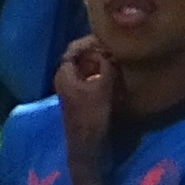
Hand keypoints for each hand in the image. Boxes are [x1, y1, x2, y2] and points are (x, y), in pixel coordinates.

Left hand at [52, 38, 113, 158]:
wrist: (88, 146)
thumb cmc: (91, 116)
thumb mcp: (101, 88)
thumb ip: (106, 67)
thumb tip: (113, 49)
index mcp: (64, 73)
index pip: (75, 48)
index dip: (91, 42)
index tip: (109, 39)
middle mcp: (66, 78)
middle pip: (82, 57)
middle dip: (99, 52)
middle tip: (118, 49)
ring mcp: (74, 89)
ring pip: (88, 68)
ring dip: (103, 64)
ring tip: (120, 61)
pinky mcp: (83, 98)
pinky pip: (93, 79)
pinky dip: (103, 75)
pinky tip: (117, 77)